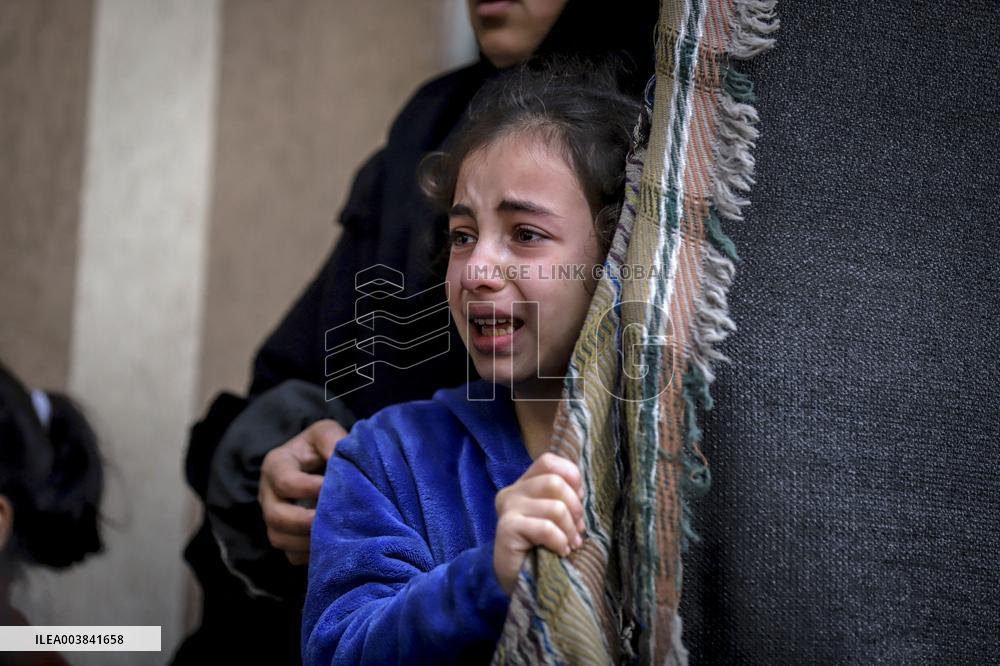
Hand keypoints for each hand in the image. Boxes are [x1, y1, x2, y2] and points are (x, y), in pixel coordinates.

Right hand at [259, 419, 347, 564]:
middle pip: (276, 517)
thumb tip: (339, 458)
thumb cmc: (322, 446)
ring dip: (308, 541)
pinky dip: (311, 556)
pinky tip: (333, 546)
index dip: (310, 489)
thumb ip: (332, 440)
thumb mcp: (326, 433)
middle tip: (336, 520)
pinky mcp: (285, 538)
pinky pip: (292, 556)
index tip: (335, 489)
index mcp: (276, 465)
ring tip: (336, 535)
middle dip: (306, 521)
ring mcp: (273, 519)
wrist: (320, 464)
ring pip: (280, 540)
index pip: (285, 482)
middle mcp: (268, 494)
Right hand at [493, 452, 585, 594]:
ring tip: (569, 545)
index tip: (579, 499)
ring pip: (555, 507)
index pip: (549, 462)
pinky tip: (559, 553)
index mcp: (524, 485)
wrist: (523, 584)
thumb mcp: (556, 518)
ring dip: (569, 530)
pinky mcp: (506, 528)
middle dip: (574, 508)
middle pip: (555, 482)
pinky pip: (546, 528)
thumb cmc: (544, 549)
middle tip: (577, 530)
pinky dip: (559, 542)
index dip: (570, 476)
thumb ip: (564, 498)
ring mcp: (507, 510)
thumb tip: (580, 492)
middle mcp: (512, 493)